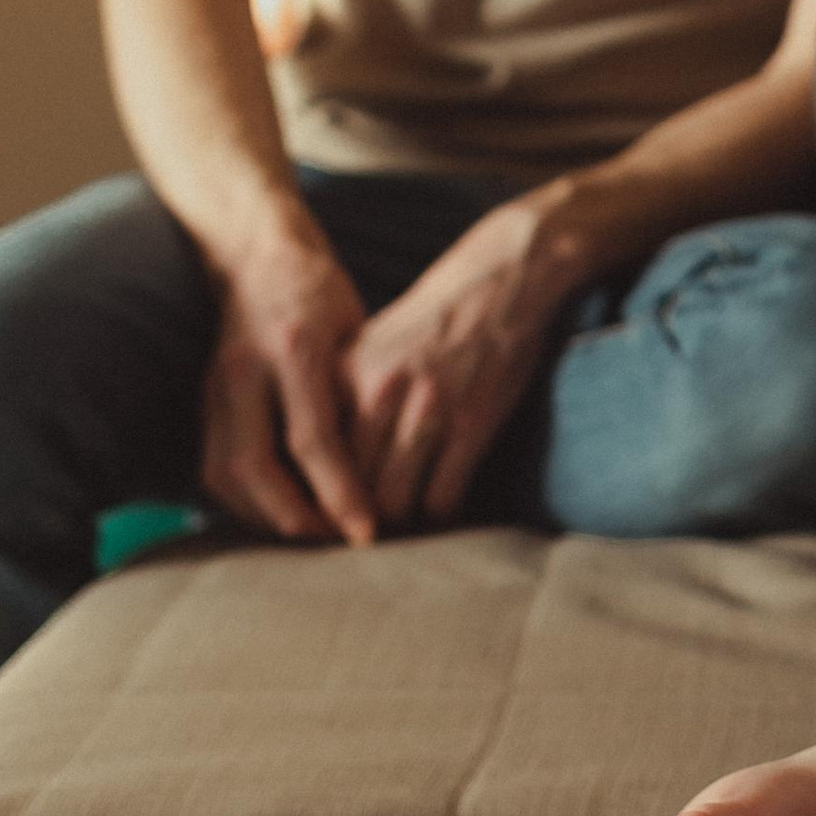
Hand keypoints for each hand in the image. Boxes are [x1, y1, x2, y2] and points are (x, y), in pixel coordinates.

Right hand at [200, 211, 373, 546]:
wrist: (256, 257)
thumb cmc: (322, 294)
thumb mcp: (356, 328)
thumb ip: (360, 390)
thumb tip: (388, 465)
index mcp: (292, 346)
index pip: (311, 438)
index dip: (339, 491)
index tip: (368, 531)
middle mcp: (244, 369)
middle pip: (256, 466)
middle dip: (297, 518)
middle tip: (340, 544)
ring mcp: (215, 387)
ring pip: (226, 475)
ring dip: (268, 518)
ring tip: (314, 540)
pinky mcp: (202, 402)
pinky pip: (214, 468)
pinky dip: (247, 503)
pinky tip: (280, 518)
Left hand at [343, 183, 592, 527]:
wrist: (501, 279)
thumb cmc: (431, 318)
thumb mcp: (371, 345)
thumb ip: (343, 395)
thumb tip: (317, 457)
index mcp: (346, 372)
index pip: (314, 455)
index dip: (316, 494)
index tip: (322, 517)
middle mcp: (380, 392)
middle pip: (350, 485)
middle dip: (353, 519)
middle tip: (360, 536)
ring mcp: (428, 409)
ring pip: (394, 500)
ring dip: (397, 525)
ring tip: (399, 531)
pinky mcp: (472, 424)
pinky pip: (443, 496)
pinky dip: (438, 515)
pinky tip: (439, 509)